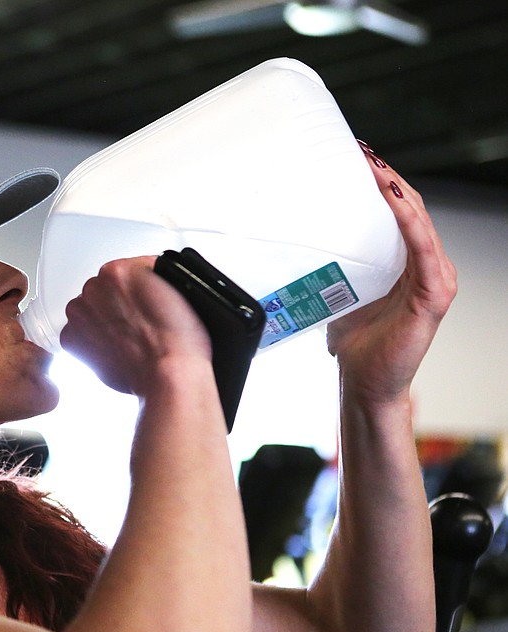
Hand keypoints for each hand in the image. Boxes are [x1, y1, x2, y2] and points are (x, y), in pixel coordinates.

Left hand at [59, 256, 211, 395]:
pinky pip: (77, 333)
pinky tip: (113, 348)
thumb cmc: (177, 340)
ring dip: (102, 320)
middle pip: (103, 290)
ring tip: (126, 338)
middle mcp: (93, 288)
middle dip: (116, 304)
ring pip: (89, 310)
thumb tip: (140, 282)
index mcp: (117, 270)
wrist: (167, 374)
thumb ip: (148, 278)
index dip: (137, 289)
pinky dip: (90, 341)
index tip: (143, 301)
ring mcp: (79, 313)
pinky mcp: (70, 339)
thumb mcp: (175, 287)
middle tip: (137, 323)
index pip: (124, 271)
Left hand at [326, 143, 457, 403]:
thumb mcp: (337, 293)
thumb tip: (291, 245)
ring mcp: (434, 279)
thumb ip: (329, 268)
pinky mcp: (434, 297)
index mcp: (405, 262)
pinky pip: (424, 252)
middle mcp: (425, 265)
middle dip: (388, 177)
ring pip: (419, 223)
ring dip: (398, 192)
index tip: (357, 156)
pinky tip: (394, 202)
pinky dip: (410, 224)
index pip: (398, 211)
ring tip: (375, 169)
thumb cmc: (356, 344)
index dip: (382, 182)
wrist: (365, 385)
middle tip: (363, 152)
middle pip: (411, 208)